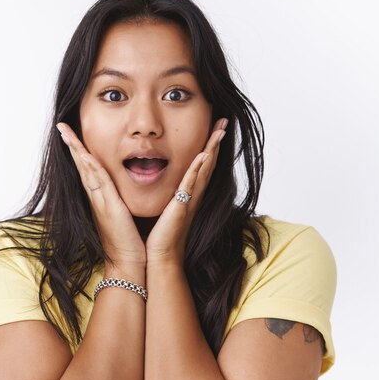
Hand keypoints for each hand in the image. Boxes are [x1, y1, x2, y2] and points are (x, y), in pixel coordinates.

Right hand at [56, 122, 145, 269]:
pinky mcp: (109, 208)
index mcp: (100, 198)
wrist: (128, 263)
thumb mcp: (123, 214)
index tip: (72, 133)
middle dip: (72, 144)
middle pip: (81, 165)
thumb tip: (123, 189)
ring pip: (86, 170)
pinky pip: (99, 183)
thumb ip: (120, 200)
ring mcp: (100, 202)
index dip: (80, 150)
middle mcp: (96, 197)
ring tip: (66, 132)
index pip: (88, 168)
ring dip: (77, 150)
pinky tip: (86, 155)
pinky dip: (91, 168)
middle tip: (62, 125)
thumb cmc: (128, 241)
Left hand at [145, 118, 227, 264]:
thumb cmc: (157, 237)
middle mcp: (192, 196)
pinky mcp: (182, 208)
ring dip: (212, 149)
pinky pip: (191, 185)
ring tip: (220, 130)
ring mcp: (189, 201)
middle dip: (215, 141)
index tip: (213, 127)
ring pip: (204, 169)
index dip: (207, 146)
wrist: (158, 259)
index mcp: (186, 195)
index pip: (199, 165)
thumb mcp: (161, 208)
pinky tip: (203, 155)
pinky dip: (198, 170)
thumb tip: (154, 179)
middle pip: (207, 163)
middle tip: (224, 120)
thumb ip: (163, 194)